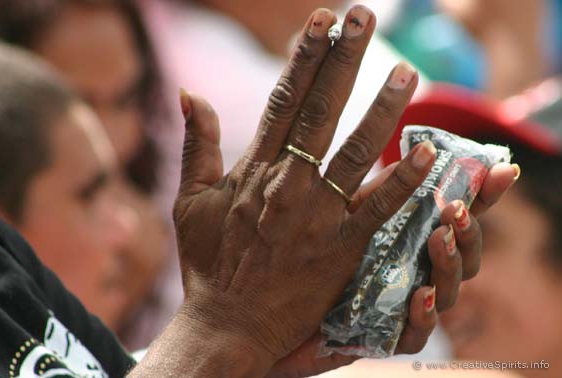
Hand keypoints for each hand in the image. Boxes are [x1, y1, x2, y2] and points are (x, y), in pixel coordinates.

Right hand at [173, 5, 517, 377]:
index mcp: (254, 168)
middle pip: (321, 109)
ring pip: (356, 150)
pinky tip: (426, 151)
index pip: (283, 98)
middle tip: (363, 15)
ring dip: (383, 107)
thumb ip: (195, 144)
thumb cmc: (207, 263)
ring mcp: (317, 215)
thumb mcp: (190, 200)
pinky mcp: (341, 249)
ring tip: (408, 70)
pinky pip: (378, 211)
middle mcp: (288, 183)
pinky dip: (403, 181)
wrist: (226, 324)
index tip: (322, 20)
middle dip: (343, 58)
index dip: (305, 56)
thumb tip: (189, 92)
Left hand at [266, 162, 517, 377]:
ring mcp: (405, 306)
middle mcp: (418, 272)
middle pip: (465, 255)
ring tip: (438, 240)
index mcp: (414, 240)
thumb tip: (415, 150)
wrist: (271, 311)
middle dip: (468, 232)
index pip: (458, 217)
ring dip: (449, 266)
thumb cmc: (313, 259)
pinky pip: (415, 335)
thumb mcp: (346, 217)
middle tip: (456, 209)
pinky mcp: (386, 338)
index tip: (502, 171)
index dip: (484, 197)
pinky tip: (418, 296)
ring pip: (448, 292)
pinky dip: (421, 316)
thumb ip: (380, 191)